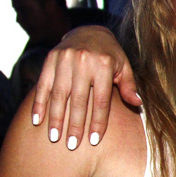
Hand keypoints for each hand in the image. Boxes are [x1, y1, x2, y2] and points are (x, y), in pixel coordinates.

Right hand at [32, 25, 139, 148]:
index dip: (97, 121)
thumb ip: (129, 86)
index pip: (101, 100)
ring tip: (54, 138)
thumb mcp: (124, 67)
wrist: (88, 31)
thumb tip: (138, 104)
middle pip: (79, 100)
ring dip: (56, 118)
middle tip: (72, 145)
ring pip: (59, 94)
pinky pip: (43, 85)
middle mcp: (84, 62)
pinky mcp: (50, 59)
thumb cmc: (110, 55)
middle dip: (74, 124)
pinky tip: (37, 121)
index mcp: (105, 65)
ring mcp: (65, 60)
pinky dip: (38, 103)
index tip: (94, 141)